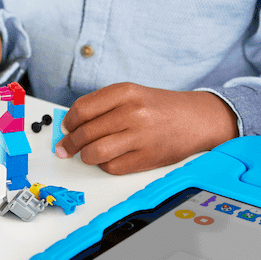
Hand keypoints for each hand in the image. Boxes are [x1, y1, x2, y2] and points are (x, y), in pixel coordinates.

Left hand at [55, 83, 238, 173]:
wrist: (195, 119)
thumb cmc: (159, 107)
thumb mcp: (131, 94)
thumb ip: (102, 105)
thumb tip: (71, 125)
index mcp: (125, 92)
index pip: (82, 109)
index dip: (68, 122)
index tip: (65, 128)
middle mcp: (132, 113)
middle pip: (85, 133)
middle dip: (70, 144)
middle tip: (65, 148)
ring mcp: (140, 137)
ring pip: (95, 153)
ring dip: (85, 156)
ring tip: (86, 154)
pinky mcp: (146, 158)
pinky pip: (112, 167)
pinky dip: (105, 165)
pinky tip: (109, 158)